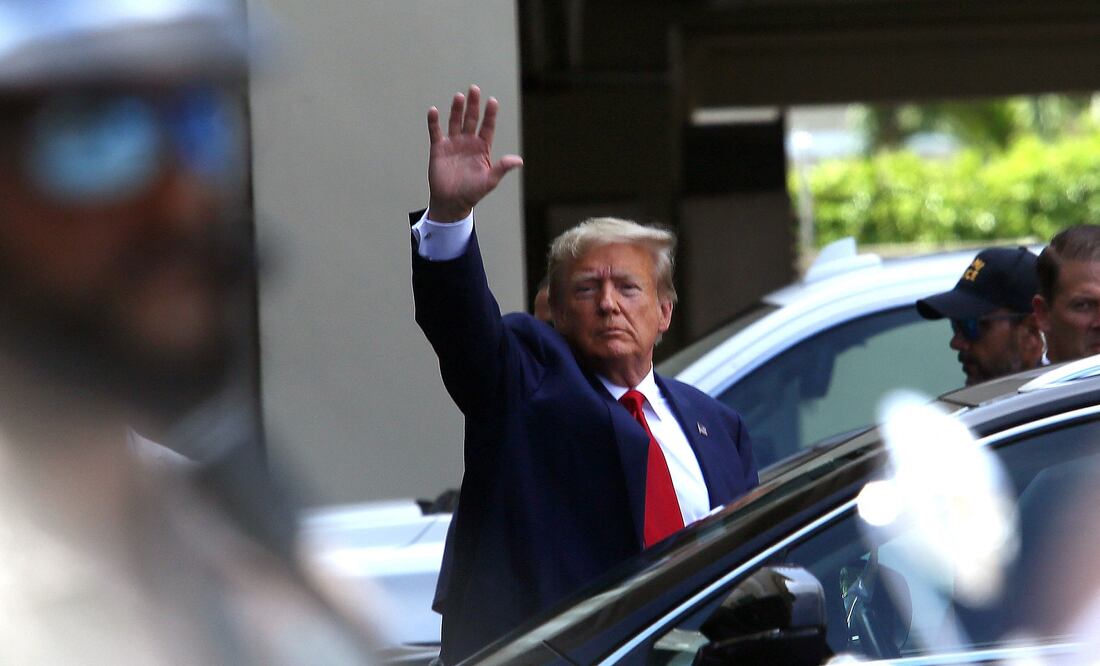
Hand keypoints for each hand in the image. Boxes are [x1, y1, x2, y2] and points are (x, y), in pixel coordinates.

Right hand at [426, 84, 522, 221]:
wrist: (451, 202)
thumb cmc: (472, 192)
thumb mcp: (489, 180)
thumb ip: (502, 168)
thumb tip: (518, 161)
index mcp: (482, 148)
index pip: (487, 127)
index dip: (490, 114)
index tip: (492, 101)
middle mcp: (468, 142)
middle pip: (472, 119)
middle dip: (473, 105)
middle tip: (475, 89)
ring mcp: (453, 144)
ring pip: (455, 122)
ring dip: (457, 109)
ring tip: (459, 97)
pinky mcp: (439, 148)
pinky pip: (436, 132)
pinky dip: (434, 122)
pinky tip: (434, 111)